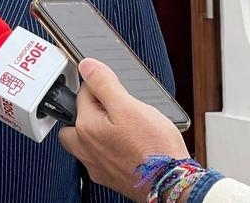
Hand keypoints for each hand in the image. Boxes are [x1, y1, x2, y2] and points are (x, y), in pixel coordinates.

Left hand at [58, 59, 188, 201]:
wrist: (172, 183)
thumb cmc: (154, 148)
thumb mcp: (129, 106)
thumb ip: (104, 84)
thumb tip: (87, 66)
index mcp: (86, 128)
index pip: (82, 94)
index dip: (100, 85)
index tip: (112, 86)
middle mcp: (85, 149)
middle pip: (78, 120)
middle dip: (90, 110)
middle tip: (112, 108)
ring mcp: (97, 165)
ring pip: (87, 141)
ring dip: (99, 131)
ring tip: (121, 126)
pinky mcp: (110, 177)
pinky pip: (102, 157)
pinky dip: (111, 148)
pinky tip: (127, 145)